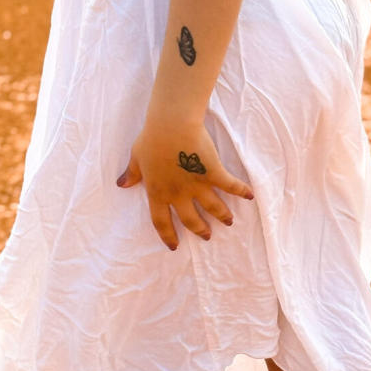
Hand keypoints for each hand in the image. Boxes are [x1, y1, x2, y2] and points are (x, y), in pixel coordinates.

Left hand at [116, 116, 254, 250]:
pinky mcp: (213, 172)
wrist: (171, 125)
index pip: (161, 221)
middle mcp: (178, 194)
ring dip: (222, 215)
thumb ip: (132, 174)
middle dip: (200, 230)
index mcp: (157, 192)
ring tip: (228, 221)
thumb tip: (122, 184)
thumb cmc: (151, 138)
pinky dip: (241, 191)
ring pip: (212, 207)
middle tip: (207, 236)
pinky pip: (230, 185)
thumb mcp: (136, 157)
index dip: (167, 235)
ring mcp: (197, 185)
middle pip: (190, 219)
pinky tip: (249, 196)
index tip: (174, 246)